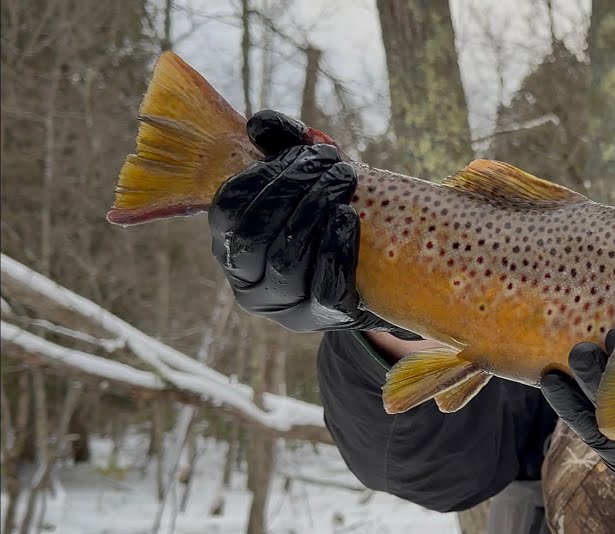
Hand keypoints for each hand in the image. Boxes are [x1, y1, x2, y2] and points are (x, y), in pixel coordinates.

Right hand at [208, 110, 416, 337]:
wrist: (378, 274)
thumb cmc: (327, 217)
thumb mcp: (304, 180)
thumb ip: (284, 147)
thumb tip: (261, 124)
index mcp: (230, 242)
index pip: (228, 208)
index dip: (263, 175)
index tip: (304, 152)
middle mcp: (246, 280)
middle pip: (255, 235)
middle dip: (294, 191)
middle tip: (334, 165)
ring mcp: (282, 307)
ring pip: (285, 261)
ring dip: (316, 212)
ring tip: (345, 183)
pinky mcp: (320, 320)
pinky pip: (323, 288)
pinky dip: (336, 248)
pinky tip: (349, 218)